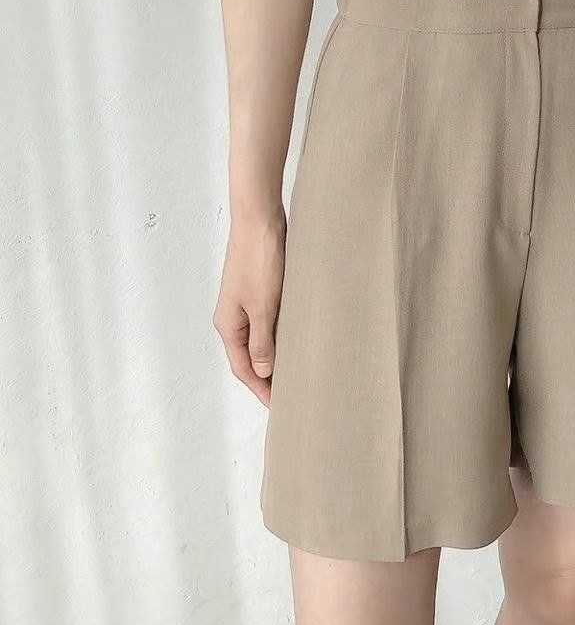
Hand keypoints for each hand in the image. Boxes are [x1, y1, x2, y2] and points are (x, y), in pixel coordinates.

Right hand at [213, 209, 285, 405]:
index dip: (261, 388)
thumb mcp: (263, 306)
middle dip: (267, 377)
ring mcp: (246, 302)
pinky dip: (279, 335)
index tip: (279, 405)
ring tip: (296, 371)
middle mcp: (233, 316)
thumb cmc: (258, 259)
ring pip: (260, 338)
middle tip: (290, 393)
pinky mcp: (260, 289)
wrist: (260, 218)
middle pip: (249, 356)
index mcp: (228, 324)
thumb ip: (262, 341)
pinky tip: (296, 338)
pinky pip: (268, 321)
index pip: (243, 367)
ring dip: (274, 355)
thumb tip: (264, 371)